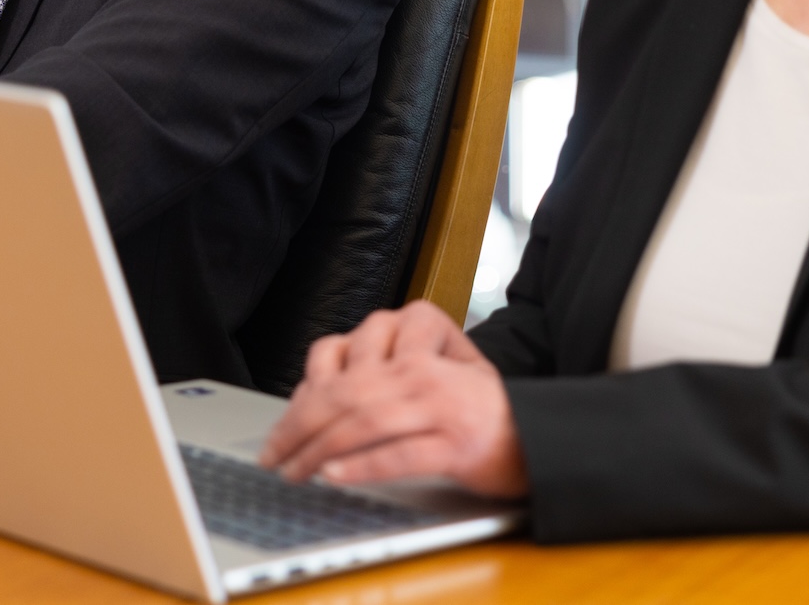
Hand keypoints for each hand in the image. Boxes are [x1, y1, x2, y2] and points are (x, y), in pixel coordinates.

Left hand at [258, 301, 528, 497]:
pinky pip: (398, 454)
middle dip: (299, 427)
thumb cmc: (472, 402)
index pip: (340, 353)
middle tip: (275, 454)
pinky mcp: (455, 445)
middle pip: (344, 392)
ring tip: (296, 471)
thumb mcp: (426, 363)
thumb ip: (377, 364)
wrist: (534, 432)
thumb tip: (310, 392)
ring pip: (363, 421)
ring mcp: (440, 403)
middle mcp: (424, 364)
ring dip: (319, 451)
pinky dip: (361, 467)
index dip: (303, 389)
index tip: (284, 420)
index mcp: (416, 331)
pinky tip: (336, 477)